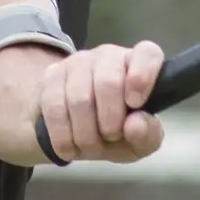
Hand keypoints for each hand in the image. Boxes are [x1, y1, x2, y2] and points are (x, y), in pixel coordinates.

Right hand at [37, 40, 164, 163]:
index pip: (147, 53)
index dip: (142, 77)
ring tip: (91, 145)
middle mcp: (109, 55)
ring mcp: (78, 62)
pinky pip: (54, 107)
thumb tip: (135, 124)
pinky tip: (70, 146)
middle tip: (111, 137)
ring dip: (86, 133)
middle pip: (109, 82)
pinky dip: (63, 136)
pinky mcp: (51, 75)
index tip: (135, 104)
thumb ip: (148, 135)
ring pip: (79, 98)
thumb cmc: (118, 131)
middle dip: (110, 121)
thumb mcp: (140, 140)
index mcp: (138, 64)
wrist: (76, 132)